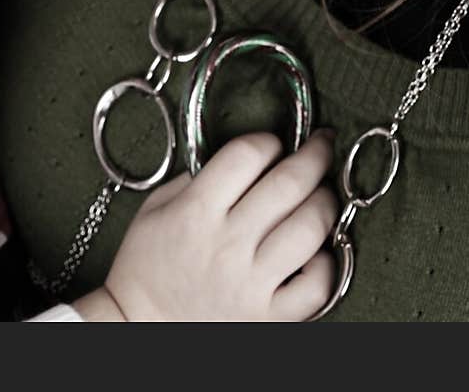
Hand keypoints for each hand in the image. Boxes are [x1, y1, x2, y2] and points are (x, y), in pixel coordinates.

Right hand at [82, 129, 336, 321]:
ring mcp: (252, 283)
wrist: (141, 328)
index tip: (274, 142)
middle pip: (288, 184)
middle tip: (322, 146)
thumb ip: (193, 179)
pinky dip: (327, 263)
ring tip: (324, 194)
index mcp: (195, 211)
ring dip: (326, 202)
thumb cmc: (145, 268)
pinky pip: (317, 286)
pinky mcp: (269, 318)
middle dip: (315, 155)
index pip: (246, 155)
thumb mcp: (154, 209)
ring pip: (310, 229)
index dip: (267, 140)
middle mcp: (227, 244)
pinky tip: (319, 250)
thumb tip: (238, 159)